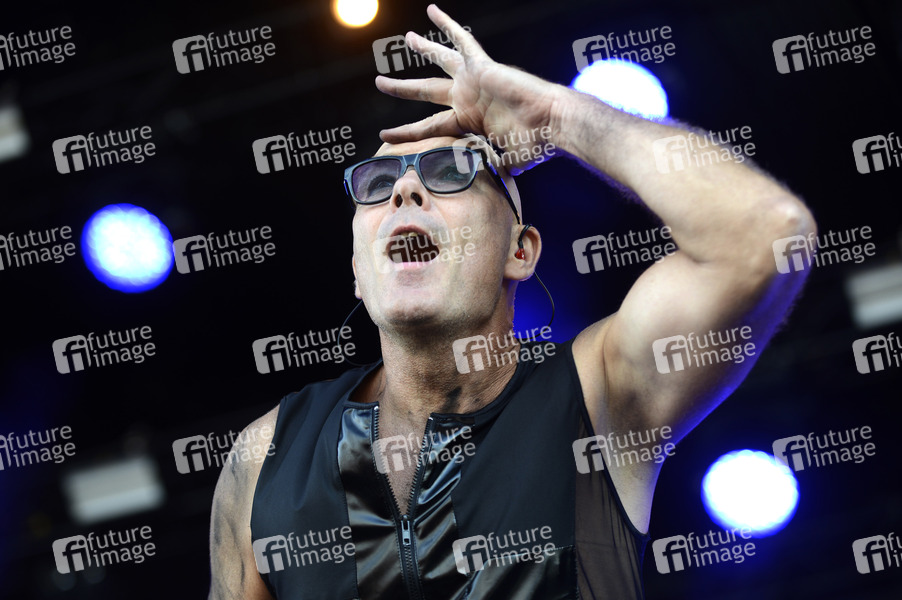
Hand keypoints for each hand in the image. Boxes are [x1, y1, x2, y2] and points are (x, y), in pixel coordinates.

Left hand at [375, 4, 562, 173]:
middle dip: (402, 88)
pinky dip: (448, 25)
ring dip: (423, 49)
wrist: (553, 125)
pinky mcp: (483, 67)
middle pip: (426, 92)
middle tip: (380, 82)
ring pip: (441, 61)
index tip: (384, 136)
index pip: (430, 127)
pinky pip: (463, 41)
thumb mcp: (503, 161)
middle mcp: (469, 99)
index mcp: (471, 123)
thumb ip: (487, 166)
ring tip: (406, 39)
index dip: (406, 132)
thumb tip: (482, 185)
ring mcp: (475, 81)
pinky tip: (432, 11)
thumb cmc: (535, 145)